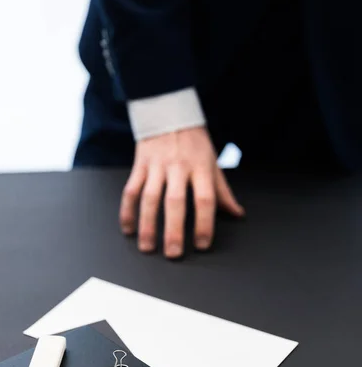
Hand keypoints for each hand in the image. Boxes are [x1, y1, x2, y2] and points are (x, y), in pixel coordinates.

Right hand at [119, 127, 244, 257]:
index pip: (205, 199)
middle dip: (173, 230)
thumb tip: (238, 214)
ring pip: (149, 198)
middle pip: (175, 202)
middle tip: (173, 254)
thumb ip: (223, 192)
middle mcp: (178, 167)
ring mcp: (156, 166)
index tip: (202, 244)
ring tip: (147, 247)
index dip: (205, 223)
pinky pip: (131, 190)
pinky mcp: (139, 165)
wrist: (169, 113)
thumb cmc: (194, 143)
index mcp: (201, 167)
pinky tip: (128, 229)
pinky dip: (127, 211)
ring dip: (147, 225)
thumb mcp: (213, 163)